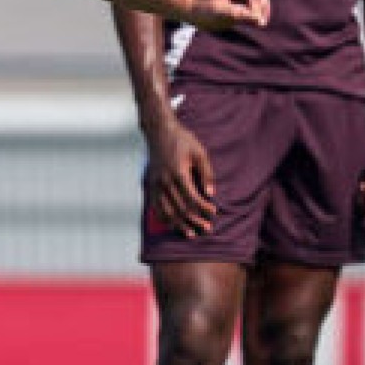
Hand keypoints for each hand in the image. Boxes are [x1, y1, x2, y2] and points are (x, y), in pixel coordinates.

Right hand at [144, 115, 217, 237]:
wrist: (159, 131)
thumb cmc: (183, 141)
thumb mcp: (200, 153)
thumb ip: (206, 175)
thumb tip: (210, 194)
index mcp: (178, 172)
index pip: (192, 198)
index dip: (204, 208)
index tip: (214, 213)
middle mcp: (165, 181)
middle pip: (180, 208)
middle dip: (194, 220)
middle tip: (206, 228)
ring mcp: (156, 184)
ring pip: (166, 211)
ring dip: (179, 224)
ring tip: (190, 233)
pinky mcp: (151, 184)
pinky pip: (155, 206)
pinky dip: (164, 218)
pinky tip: (172, 224)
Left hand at [191, 0, 270, 30]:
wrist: (193, 13)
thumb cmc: (203, 12)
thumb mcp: (221, 14)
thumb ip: (240, 15)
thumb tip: (260, 21)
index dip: (256, 4)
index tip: (258, 19)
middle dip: (261, 7)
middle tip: (262, 22)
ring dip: (261, 10)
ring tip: (261, 23)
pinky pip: (255, 2)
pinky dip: (257, 11)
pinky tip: (257, 21)